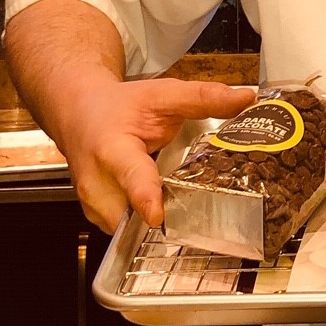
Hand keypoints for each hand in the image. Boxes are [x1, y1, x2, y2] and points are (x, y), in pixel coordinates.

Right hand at [52, 78, 257, 233]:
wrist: (79, 114)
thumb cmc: (118, 107)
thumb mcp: (161, 96)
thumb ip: (202, 98)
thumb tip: (245, 99)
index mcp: (112, 148)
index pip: (131, 176)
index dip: (145, 197)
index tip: (157, 215)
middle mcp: (97, 182)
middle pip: (131, 214)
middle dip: (160, 213)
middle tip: (183, 197)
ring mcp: (92, 204)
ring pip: (129, 227)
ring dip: (151, 217)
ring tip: (163, 192)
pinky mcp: (95, 217)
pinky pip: (124, 229)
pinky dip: (140, 219)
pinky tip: (149, 198)